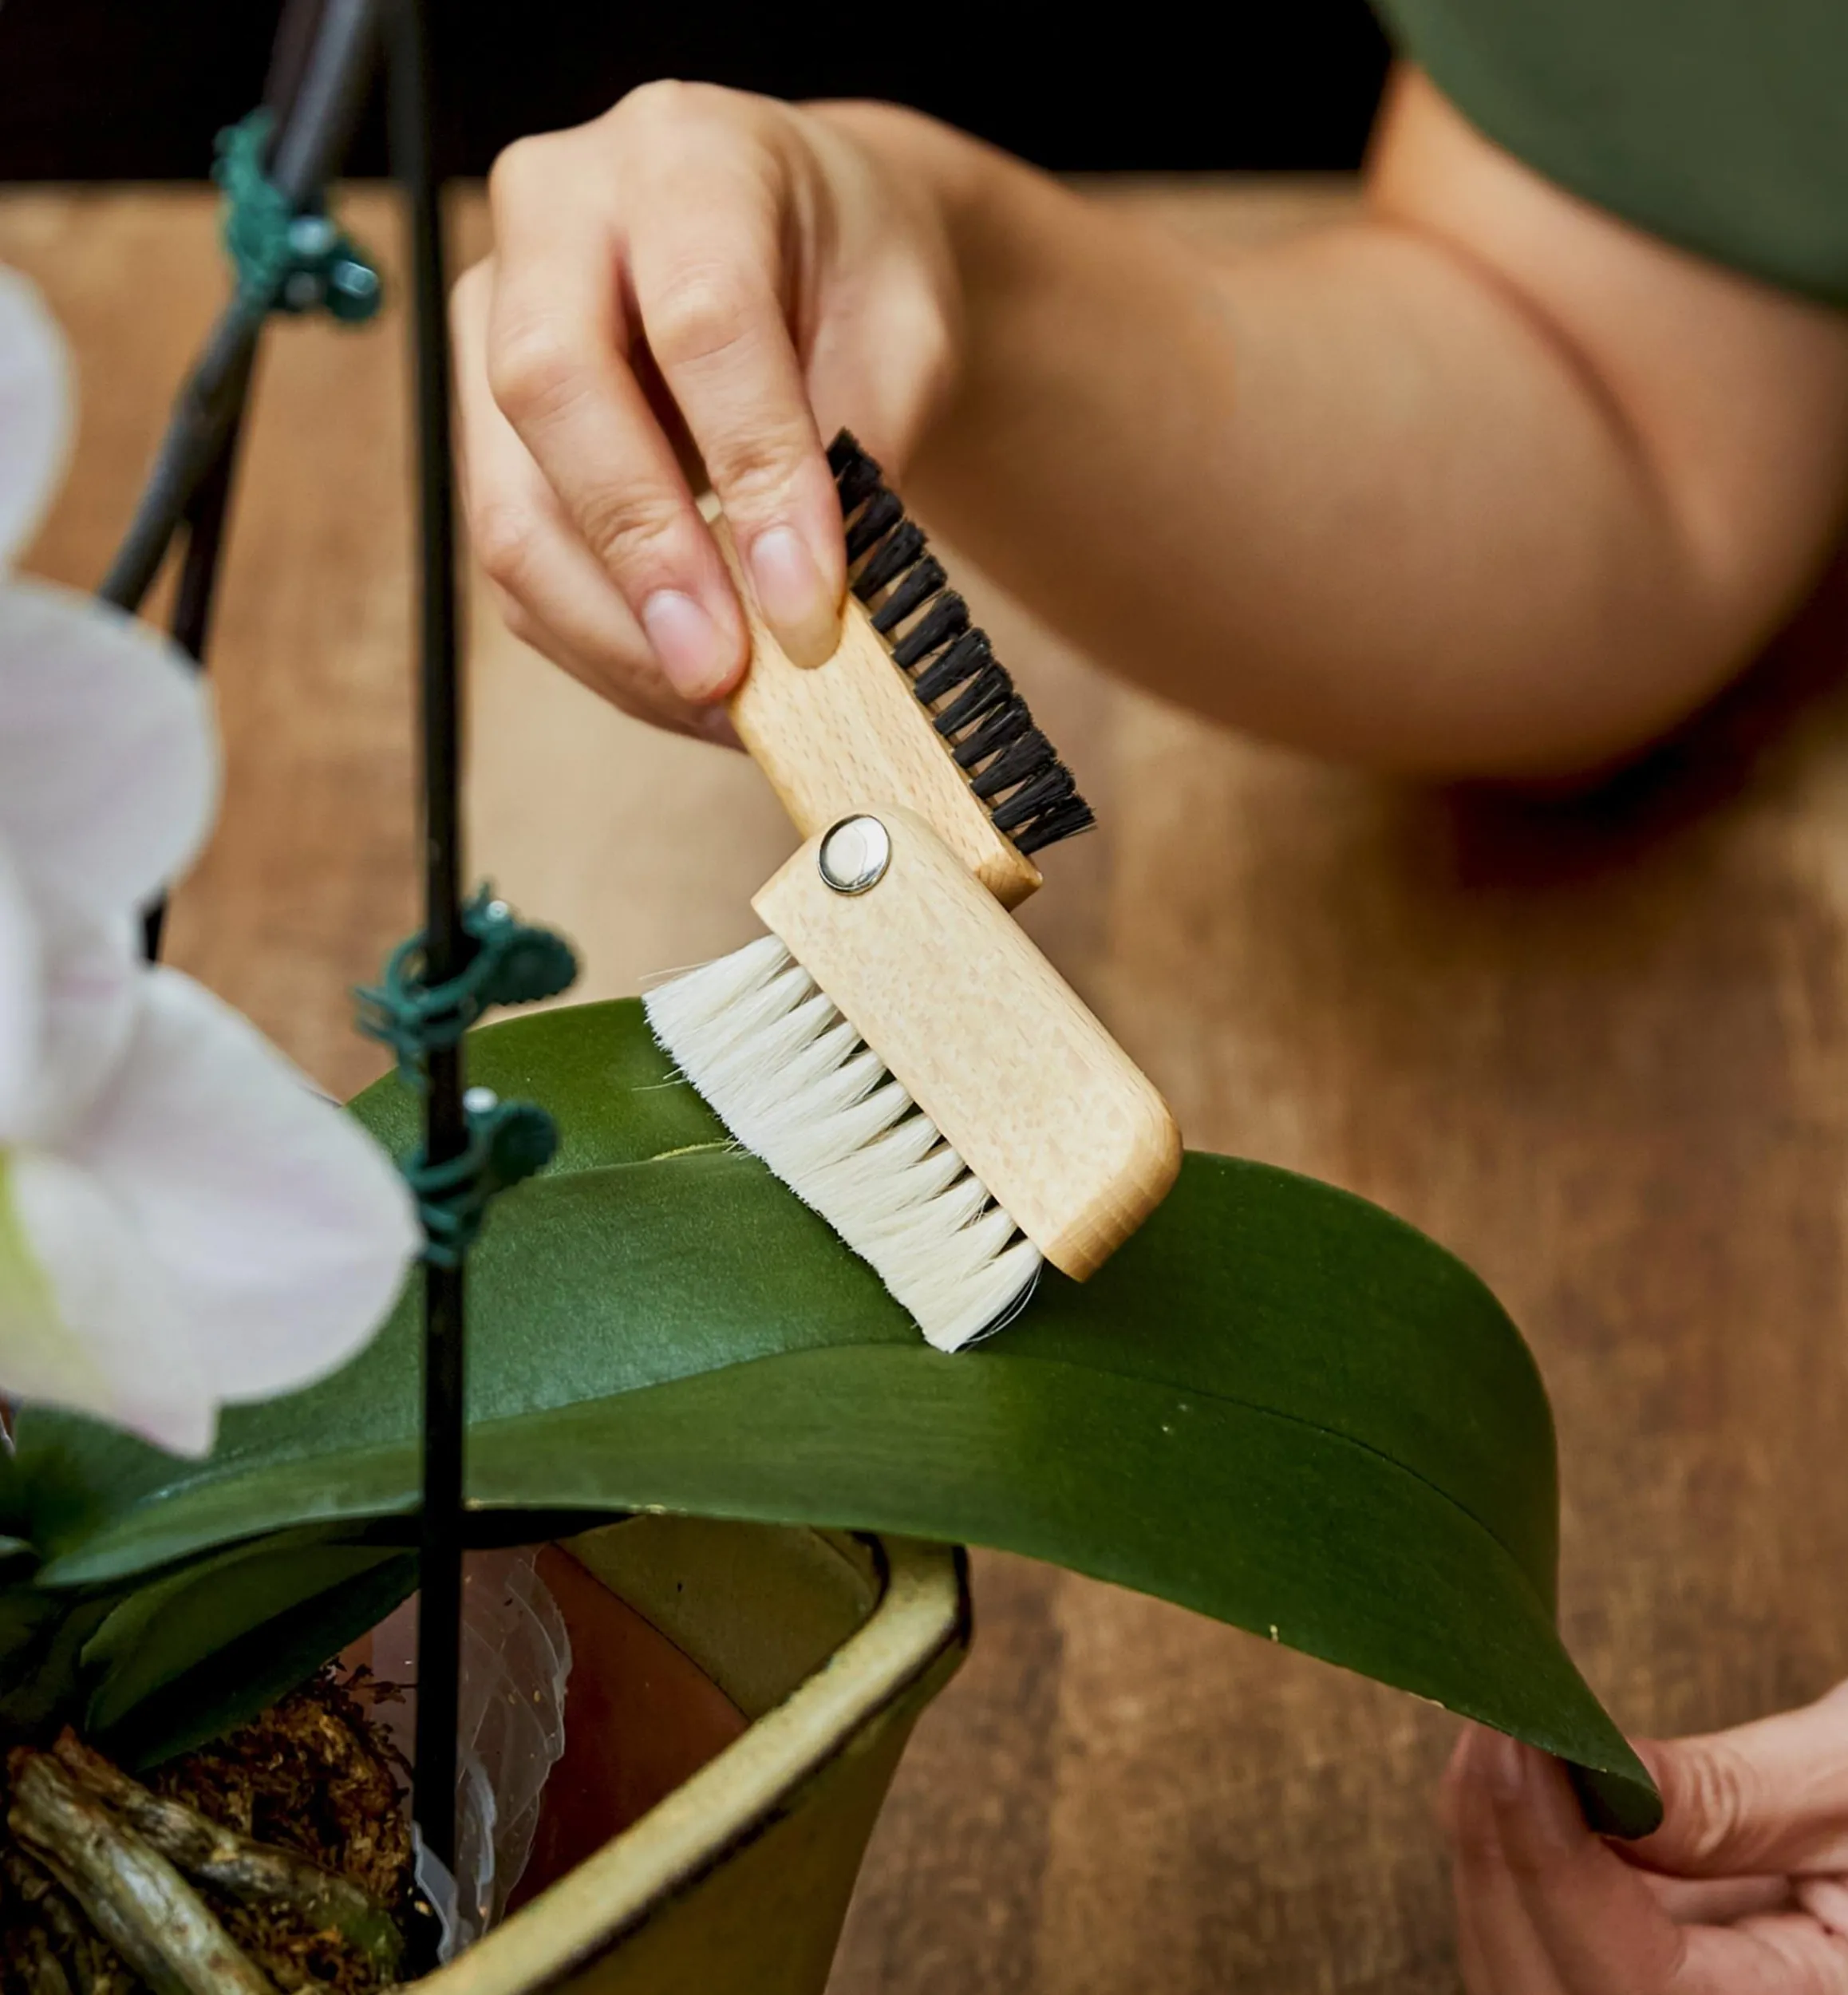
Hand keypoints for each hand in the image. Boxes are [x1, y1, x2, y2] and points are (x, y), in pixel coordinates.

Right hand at [450, 83, 964, 735]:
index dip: (755, 475)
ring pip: (510, 502)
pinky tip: (686, 691)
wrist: (800, 242)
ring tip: (724, 709)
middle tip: (728, 676)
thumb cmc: (854, 276)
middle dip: (646, 558)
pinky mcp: (481, 421)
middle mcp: (557, 214)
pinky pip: (516, 561)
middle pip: (554, 393)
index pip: (701, 319)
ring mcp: (495, 316)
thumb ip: (866, 448)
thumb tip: (812, 614)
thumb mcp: (907, 330)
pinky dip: (604, 646)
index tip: (808, 604)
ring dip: (617, 634)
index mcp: (686, 157)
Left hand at [1443, 1685, 1847, 1990]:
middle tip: (1487, 1729)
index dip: (1553, 1873)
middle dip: (1503, 1866)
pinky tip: (1531, 1796)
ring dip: (1505, 1875)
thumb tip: (1592, 1770)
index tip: (1512, 1745)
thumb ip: (1737, 1794)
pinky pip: (1573, 1972)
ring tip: (1504, 1747)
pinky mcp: (1686, 1991)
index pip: (1635, 1990)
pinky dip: (1534, 1890)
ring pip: (1546, 1991)